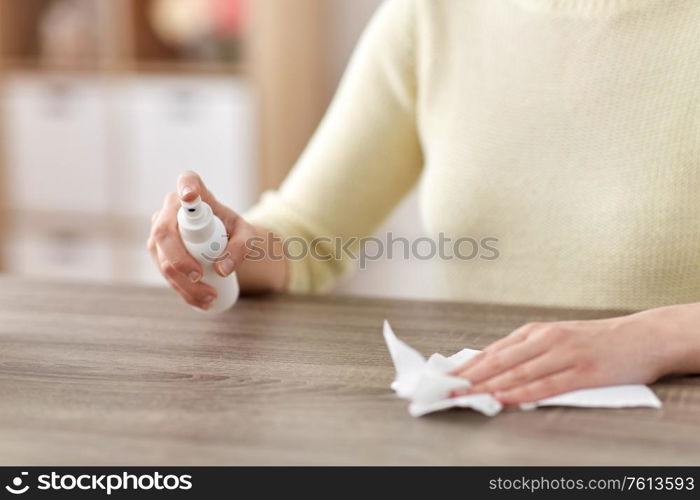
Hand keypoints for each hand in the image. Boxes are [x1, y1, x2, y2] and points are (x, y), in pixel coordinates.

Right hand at [147, 171, 253, 309]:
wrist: (225, 243)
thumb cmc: (235, 232)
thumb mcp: (248, 237)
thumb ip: (242, 247)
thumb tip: (222, 269)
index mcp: (197, 195)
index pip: (187, 181)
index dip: (186, 187)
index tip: (191, 196)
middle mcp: (171, 210)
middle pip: (164, 232)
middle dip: (179, 259)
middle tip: (201, 277)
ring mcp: (160, 232)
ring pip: (162, 259)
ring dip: (184, 283)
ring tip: (211, 297)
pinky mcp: (159, 254)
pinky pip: (165, 274)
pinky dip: (183, 291)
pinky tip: (201, 303)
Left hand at [449, 309, 679, 405]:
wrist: (642, 336)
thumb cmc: (596, 340)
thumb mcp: (557, 337)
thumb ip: (528, 351)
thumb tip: (493, 367)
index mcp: (536, 332)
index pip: (493, 351)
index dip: (467, 366)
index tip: (446, 378)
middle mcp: (545, 340)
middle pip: (498, 362)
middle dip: (469, 378)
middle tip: (446, 390)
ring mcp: (563, 355)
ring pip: (517, 373)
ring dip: (487, 387)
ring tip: (465, 397)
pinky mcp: (582, 372)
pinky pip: (546, 385)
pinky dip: (521, 393)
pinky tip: (503, 399)